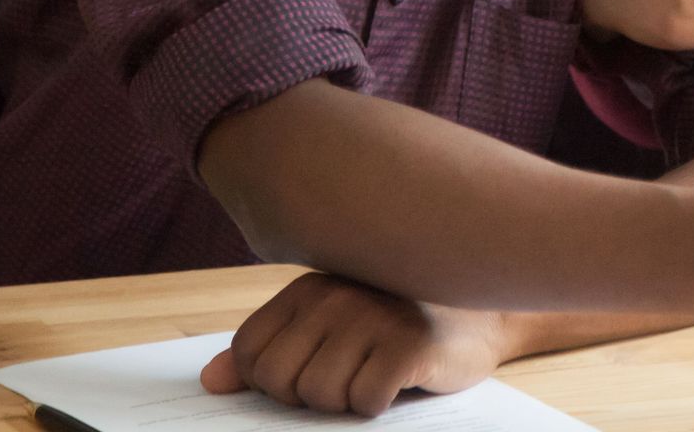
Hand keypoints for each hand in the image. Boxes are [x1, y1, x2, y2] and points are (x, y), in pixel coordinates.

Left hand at [200, 272, 517, 415]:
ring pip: (319, 396)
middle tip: (348, 376)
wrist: (483, 318)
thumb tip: (210, 381)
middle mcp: (336, 295)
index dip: (271, 382)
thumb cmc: (396, 326)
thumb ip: (270, 350)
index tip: (310, 372)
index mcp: (309, 288)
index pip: (249, 354)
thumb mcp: (329, 331)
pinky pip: (363, 402)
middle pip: (280, 381)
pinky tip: (399, 380)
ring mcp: (372, 316)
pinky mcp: (407, 343)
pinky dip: (378, 405)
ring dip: (346, 401)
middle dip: (307, 397)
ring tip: (375, 373)